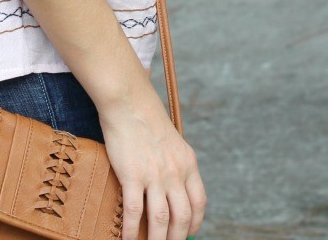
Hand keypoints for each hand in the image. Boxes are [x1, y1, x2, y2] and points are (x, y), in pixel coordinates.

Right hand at [100, 88, 205, 239]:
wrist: (128, 101)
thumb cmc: (147, 119)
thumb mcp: (173, 141)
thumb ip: (176, 164)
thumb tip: (173, 188)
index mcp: (188, 163)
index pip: (199, 203)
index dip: (195, 223)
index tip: (188, 233)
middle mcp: (175, 172)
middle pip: (182, 217)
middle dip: (176, 238)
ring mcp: (154, 175)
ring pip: (160, 220)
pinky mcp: (132, 175)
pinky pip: (134, 211)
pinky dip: (132, 230)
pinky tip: (128, 239)